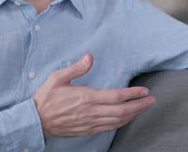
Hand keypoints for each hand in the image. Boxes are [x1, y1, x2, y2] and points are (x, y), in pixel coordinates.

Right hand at [33, 54, 155, 136]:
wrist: (35, 121)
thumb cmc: (46, 98)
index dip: (133, 94)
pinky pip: (110, 128)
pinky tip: (128, 118)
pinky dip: (122, 122)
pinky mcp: (88, 130)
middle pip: (122, 111)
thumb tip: (90, 57)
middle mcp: (91, 112)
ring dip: (133, 115)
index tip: (144, 91)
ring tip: (144, 108)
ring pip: (118, 121)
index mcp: (86, 98)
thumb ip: (76, 68)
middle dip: (139, 106)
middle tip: (151, 100)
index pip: (116, 97)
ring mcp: (90, 123)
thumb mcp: (58, 78)